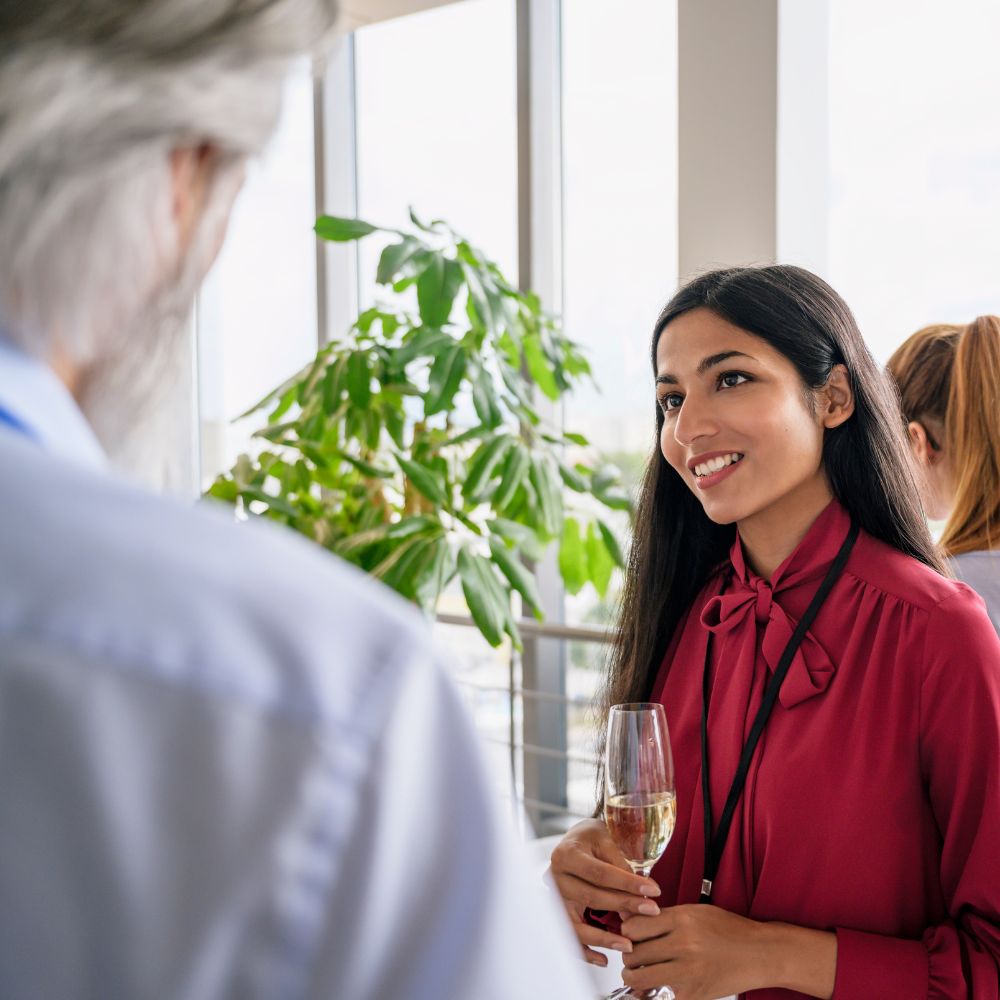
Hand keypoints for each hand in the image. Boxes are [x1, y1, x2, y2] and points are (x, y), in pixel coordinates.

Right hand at [547, 818, 661, 967]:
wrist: (577, 840)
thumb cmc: (593, 838)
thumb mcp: (607, 837)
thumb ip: (622, 861)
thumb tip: (644, 890)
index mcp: (567, 854)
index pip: (600, 873)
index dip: (628, 883)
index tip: (653, 891)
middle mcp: (556, 876)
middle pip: (592, 897)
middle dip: (624, 906)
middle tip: (651, 911)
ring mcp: (556, 898)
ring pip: (577, 924)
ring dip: (604, 938)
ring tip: (629, 946)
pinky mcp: (560, 913)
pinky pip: (571, 936)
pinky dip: (586, 951)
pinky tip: (604, 960)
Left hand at [621, 904, 768, 997]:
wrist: (761, 953)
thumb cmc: (729, 930)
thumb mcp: (695, 912)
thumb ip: (663, 917)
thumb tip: (630, 922)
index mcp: (681, 919)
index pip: (634, 926)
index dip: (627, 931)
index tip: (631, 935)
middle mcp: (683, 944)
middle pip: (634, 952)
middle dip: (629, 955)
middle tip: (634, 955)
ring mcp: (688, 972)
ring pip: (640, 977)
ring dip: (634, 975)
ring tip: (640, 972)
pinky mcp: (694, 994)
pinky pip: (660, 997)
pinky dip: (653, 994)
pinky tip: (656, 987)